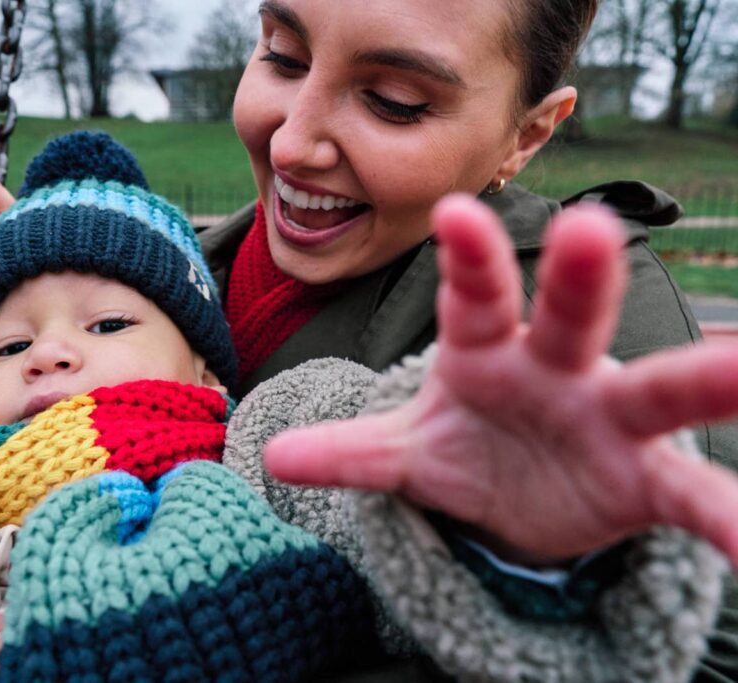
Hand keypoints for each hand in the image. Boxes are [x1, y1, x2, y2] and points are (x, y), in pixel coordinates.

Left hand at [265, 194, 737, 566]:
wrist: (517, 496)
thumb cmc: (462, 447)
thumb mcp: (404, 452)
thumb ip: (349, 452)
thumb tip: (273, 460)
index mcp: (484, 355)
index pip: (472, 301)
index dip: (465, 260)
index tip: (456, 211)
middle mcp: (553, 372)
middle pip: (568, 317)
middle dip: (577, 277)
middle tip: (589, 228)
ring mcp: (606, 420)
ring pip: (656, 389)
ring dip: (703, 378)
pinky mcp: (643, 479)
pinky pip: (689, 497)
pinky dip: (726, 515)